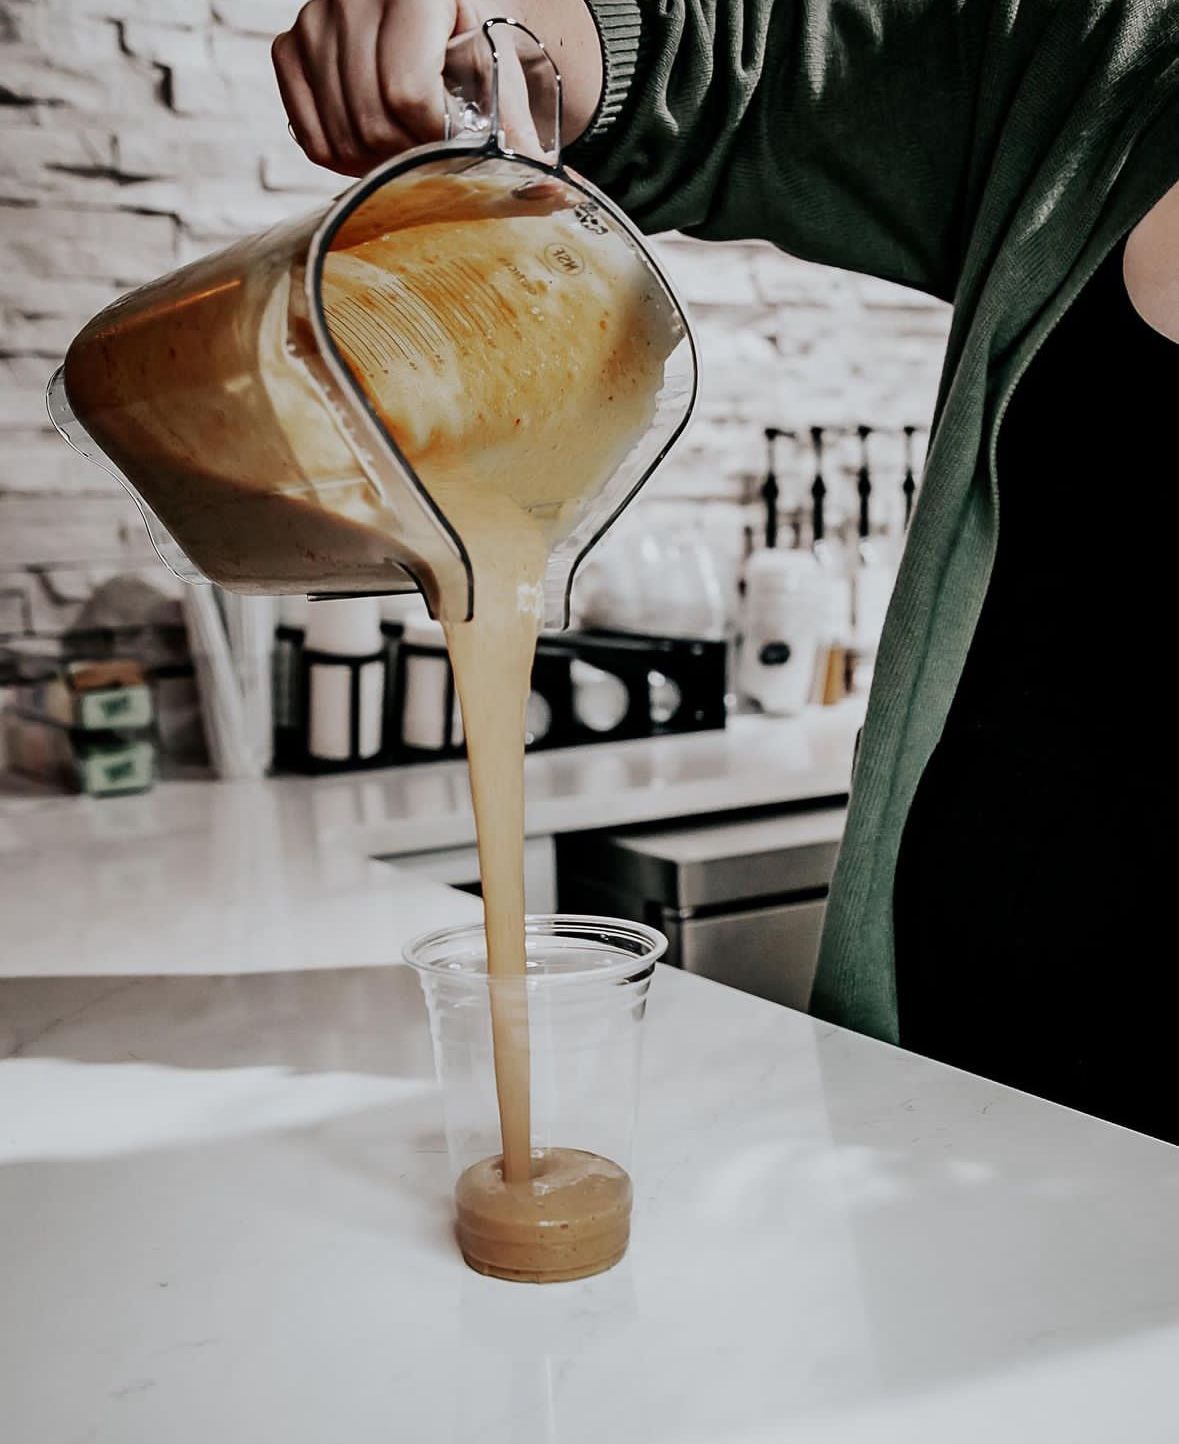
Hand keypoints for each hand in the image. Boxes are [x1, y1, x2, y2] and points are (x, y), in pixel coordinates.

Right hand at [272, 0, 603, 177]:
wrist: (437, 16)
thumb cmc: (473, 43)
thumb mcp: (501, 72)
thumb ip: (517, 128)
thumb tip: (553, 192)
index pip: (407, 93)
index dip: (433, 140)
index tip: (455, 148)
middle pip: (371, 117)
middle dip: (407, 157)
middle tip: (433, 159)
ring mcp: (314, 22)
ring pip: (340, 133)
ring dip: (377, 164)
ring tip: (409, 152)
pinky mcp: (290, 49)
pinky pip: (310, 134)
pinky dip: (343, 157)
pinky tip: (375, 146)